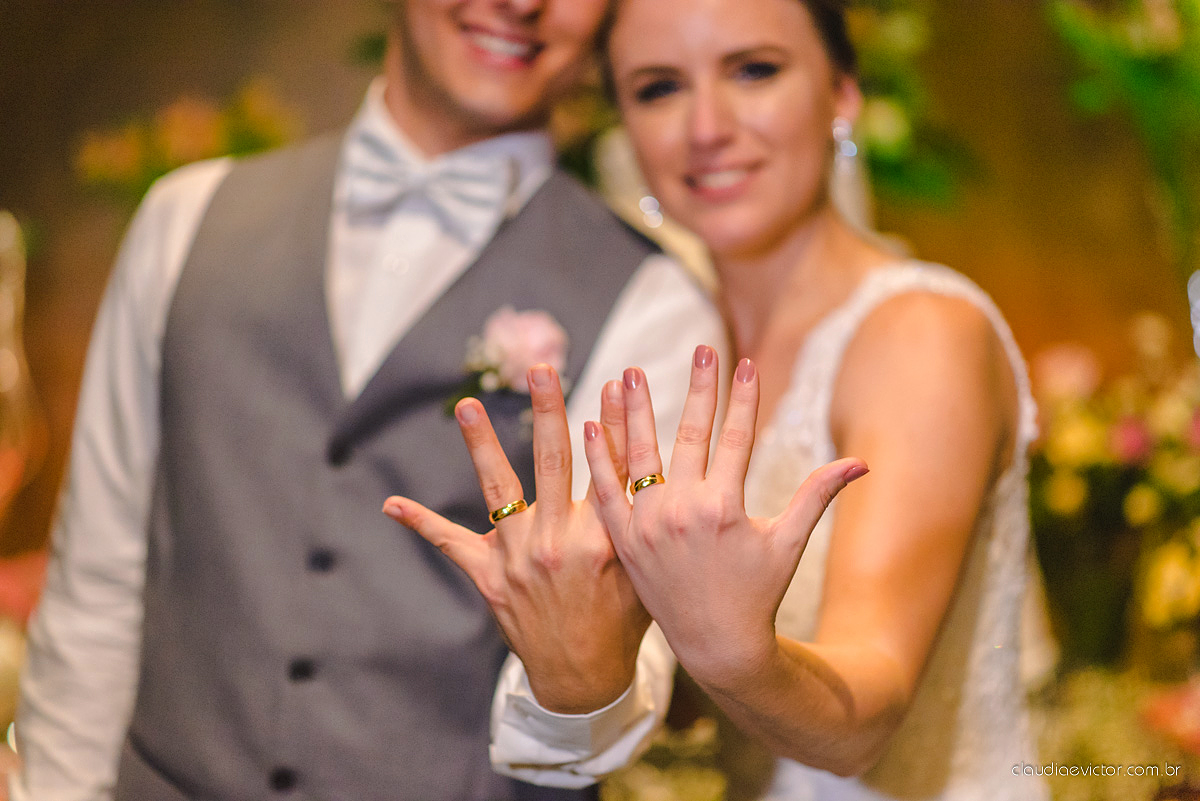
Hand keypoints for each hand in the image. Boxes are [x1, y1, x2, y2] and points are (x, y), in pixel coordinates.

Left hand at [383, 365, 649, 713]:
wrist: (583, 678)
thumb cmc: (622, 619)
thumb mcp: (640, 568)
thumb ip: (636, 518)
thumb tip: (645, 460)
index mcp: (601, 539)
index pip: (608, 467)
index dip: (613, 422)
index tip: (615, 381)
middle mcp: (556, 542)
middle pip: (553, 462)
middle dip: (548, 410)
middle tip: (541, 369)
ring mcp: (517, 558)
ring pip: (498, 488)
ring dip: (481, 444)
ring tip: (468, 406)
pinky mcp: (487, 576)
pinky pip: (449, 543)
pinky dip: (420, 523)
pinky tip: (390, 504)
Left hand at [584, 347, 866, 689]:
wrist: (717, 646)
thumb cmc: (759, 593)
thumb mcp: (789, 542)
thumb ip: (817, 495)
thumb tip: (862, 462)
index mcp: (725, 507)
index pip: (736, 437)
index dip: (742, 398)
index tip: (744, 362)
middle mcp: (683, 511)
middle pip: (688, 434)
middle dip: (697, 388)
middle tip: (699, 349)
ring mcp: (648, 526)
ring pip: (638, 455)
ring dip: (633, 411)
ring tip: (628, 373)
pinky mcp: (624, 541)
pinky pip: (605, 492)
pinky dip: (597, 459)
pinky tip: (591, 424)